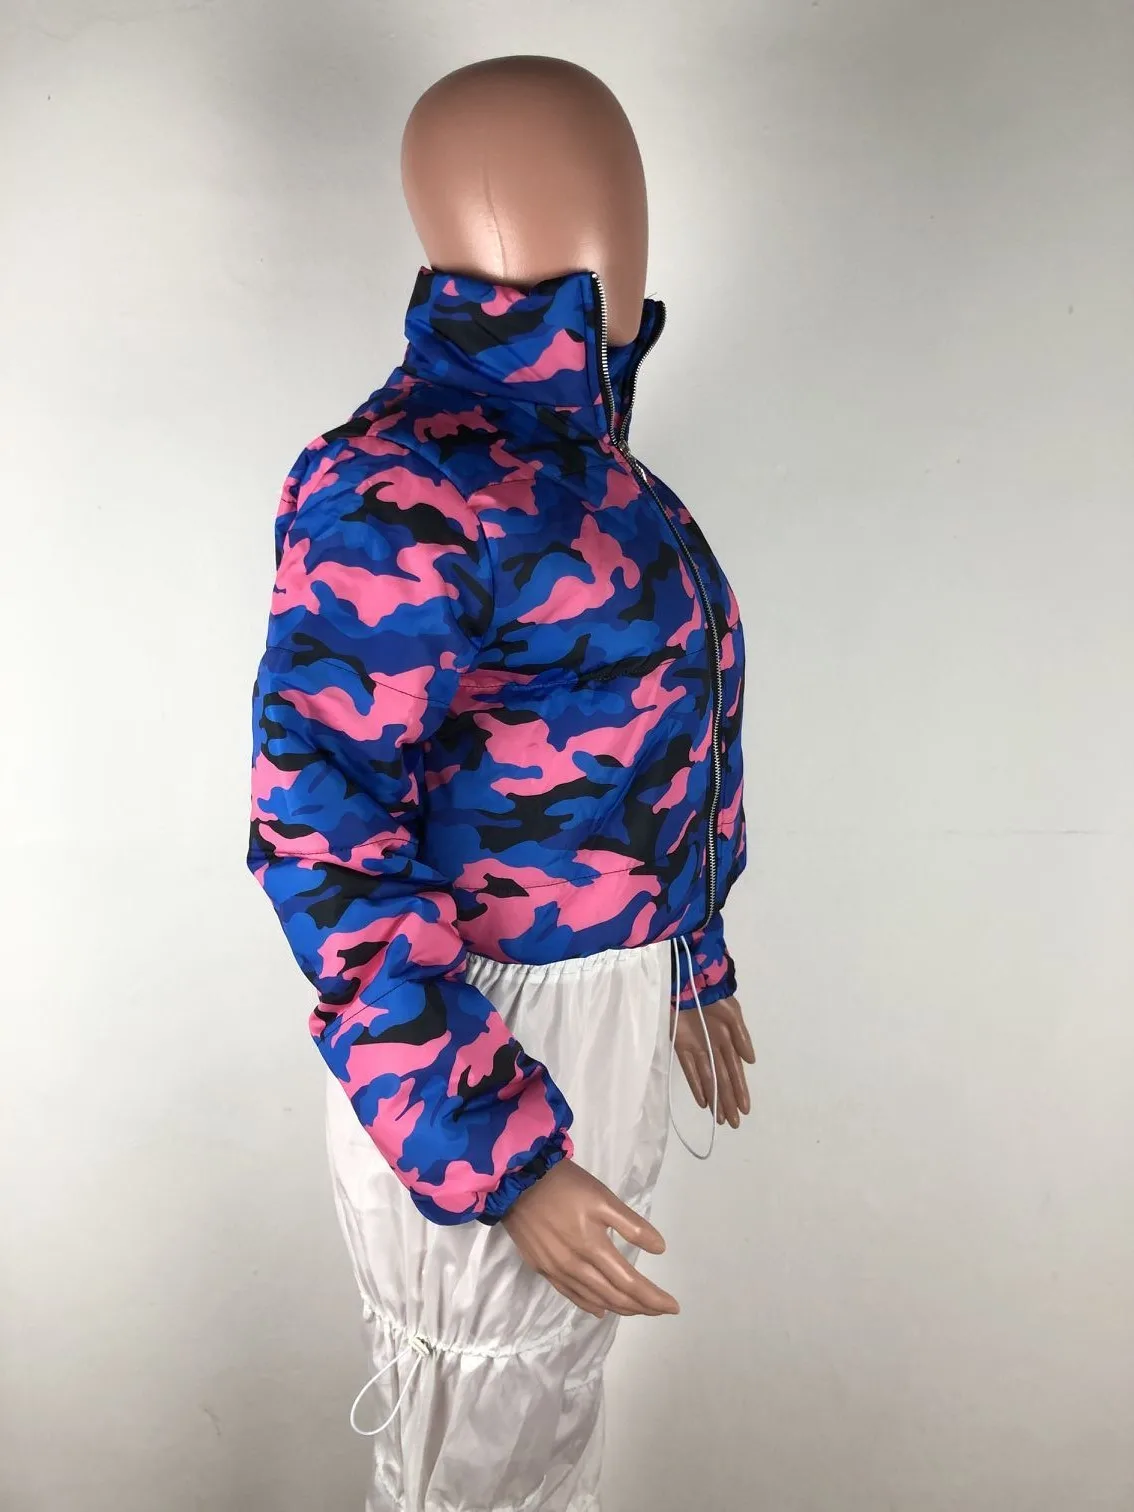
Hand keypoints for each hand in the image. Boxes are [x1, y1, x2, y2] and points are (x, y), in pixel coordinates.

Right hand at [501, 1158, 679, 1320]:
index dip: (653, 1298)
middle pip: (614, 1296)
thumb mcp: (603, 1198)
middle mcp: (577, 1267)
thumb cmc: (566, 1185)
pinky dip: (589, 1305)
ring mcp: (558, 1271)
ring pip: (594, 1299)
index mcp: (594, 1248)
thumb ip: (632, 1225)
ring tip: (637, 1310)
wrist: (517, 1181)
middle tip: (660, 1310)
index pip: (630, 1283)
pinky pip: (571, 1295)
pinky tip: (599, 1310)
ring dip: (619, 1308)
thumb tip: (660, 1249)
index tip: (673, 1306)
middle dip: (641, 1306)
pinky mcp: (543, 1269)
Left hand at [672, 994, 755, 1128]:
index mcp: (728, 1041)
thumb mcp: (732, 1013)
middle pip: (722, 1080)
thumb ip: (741, 1036)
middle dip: (728, 1101)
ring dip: (713, 1098)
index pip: (735, 1072)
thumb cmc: (714, 996)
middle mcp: (714, 1048)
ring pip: (708, 1079)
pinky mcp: (681, 1045)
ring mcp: (697, 1048)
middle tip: (732, 1123)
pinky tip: (702, 1101)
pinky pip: (689, 1069)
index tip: (745, 1109)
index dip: (740, 1091)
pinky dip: (695, 1084)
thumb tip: (751, 1061)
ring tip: (719, 1118)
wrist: (690, 980)